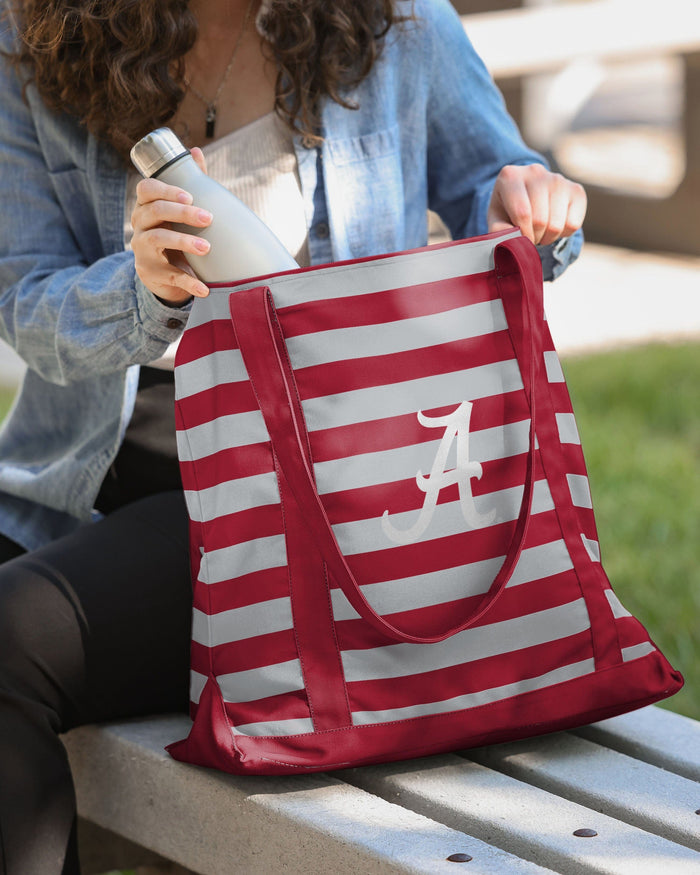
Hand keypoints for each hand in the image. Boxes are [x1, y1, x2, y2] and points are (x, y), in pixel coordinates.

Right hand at [131, 147, 211, 305]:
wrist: (163, 274)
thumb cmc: (174, 233)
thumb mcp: (179, 210)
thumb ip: (188, 181)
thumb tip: (195, 151)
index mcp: (147, 207)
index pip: (146, 190)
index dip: (166, 190)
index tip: (189, 195)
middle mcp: (140, 226)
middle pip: (154, 212)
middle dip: (182, 213)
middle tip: (208, 218)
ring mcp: (143, 251)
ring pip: (158, 240)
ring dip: (184, 242)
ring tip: (207, 247)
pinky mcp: (152, 274)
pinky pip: (170, 277)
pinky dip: (189, 282)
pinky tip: (204, 288)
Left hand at [487, 163, 586, 245]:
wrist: (527, 196)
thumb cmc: (508, 210)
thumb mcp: (496, 219)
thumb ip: (500, 231)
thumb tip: (513, 242)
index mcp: (510, 176)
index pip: (522, 214)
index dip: (522, 235)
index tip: (519, 240)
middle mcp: (535, 172)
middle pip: (540, 220)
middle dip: (534, 237)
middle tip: (529, 236)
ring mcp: (558, 179)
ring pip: (557, 225)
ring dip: (547, 237)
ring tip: (540, 232)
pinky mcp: (576, 190)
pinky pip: (573, 224)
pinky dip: (563, 234)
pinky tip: (554, 224)